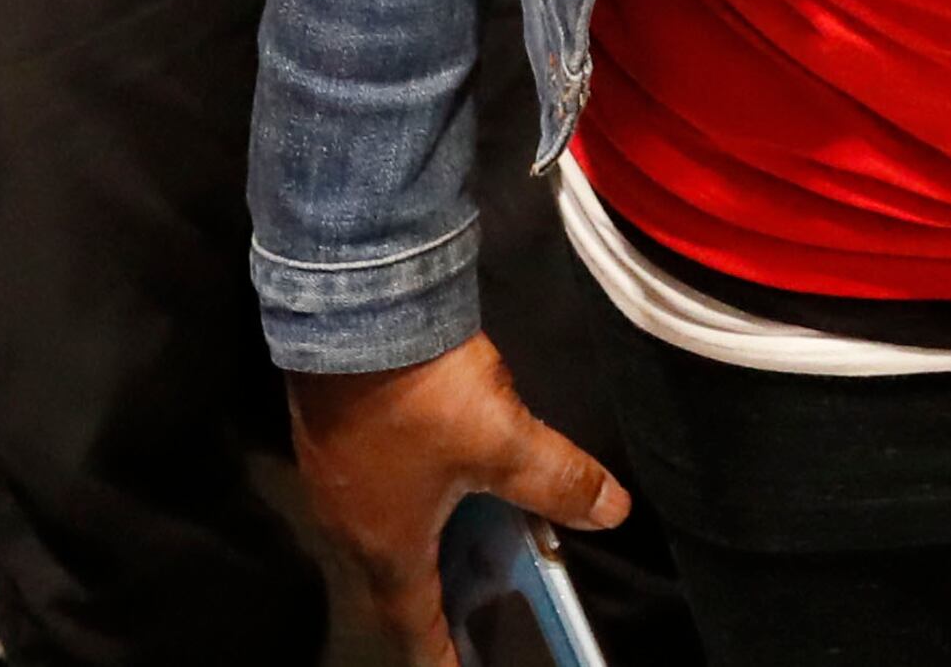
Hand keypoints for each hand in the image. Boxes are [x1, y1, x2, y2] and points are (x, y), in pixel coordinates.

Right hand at [288, 336, 624, 666]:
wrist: (355, 316)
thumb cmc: (423, 398)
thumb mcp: (505, 442)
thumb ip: (560, 480)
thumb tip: (614, 513)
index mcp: (386, 549)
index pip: (412, 623)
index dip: (440, 653)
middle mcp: (351, 529)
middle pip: (395, 583)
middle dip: (435, 604)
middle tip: (474, 614)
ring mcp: (338, 483)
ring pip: (385, 535)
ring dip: (425, 549)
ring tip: (469, 549)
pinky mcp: (336, 441)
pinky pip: (380, 493)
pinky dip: (414, 505)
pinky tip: (443, 481)